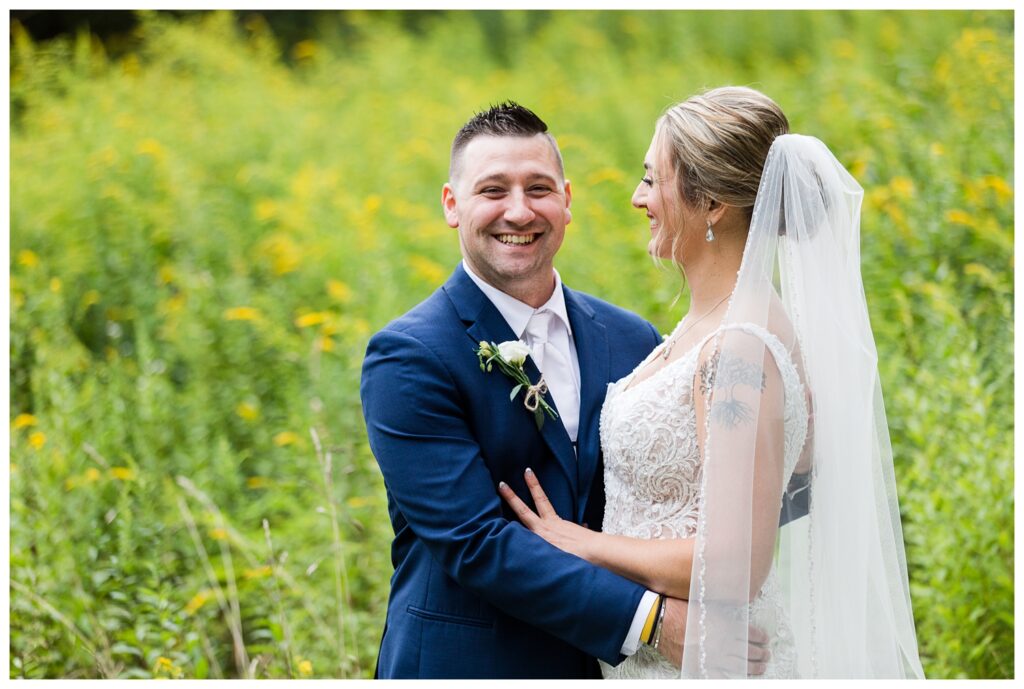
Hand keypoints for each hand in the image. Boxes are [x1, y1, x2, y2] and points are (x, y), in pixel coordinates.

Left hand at [498, 469, 593, 559]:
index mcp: (554, 522)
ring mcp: (540, 541)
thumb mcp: (581, 532)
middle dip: (511, 497)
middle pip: (524, 510)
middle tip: (500, 484)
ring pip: (519, 531)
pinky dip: (514, 552)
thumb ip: (577, 529)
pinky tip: (503, 556)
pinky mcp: (541, 553)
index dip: (533, 485)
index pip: (541, 500)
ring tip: (494, 516)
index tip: (527, 472)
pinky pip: (524, 551)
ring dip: (506, 526)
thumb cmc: (591, 544)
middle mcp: (544, 529)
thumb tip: (583, 527)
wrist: (596, 552)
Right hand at [654, 598, 770, 676]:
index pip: (752, 634)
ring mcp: (713, 656)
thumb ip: (725, 610)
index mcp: (726, 624)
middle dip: (762, 654)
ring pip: (741, 666)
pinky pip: (722, 676)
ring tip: (760, 667)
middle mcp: (723, 642)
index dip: (762, 637)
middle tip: (766, 654)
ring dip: (754, 667)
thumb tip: (739, 609)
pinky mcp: (702, 666)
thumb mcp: (707, 603)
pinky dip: (733, 677)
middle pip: (750, 652)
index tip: (765, 639)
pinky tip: (740, 676)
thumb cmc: (680, 607)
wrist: (659, 619)